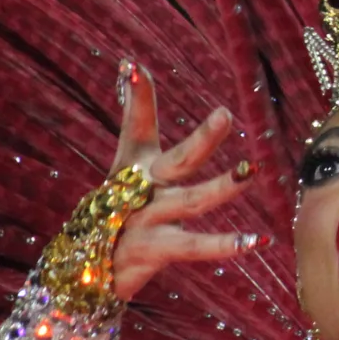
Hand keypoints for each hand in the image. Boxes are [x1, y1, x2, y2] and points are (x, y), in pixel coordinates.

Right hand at [108, 61, 259, 303]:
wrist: (81, 273)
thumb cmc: (114, 214)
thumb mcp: (124, 170)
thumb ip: (135, 121)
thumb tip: (131, 68)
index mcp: (133, 168)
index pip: (135, 126)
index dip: (136, 98)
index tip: (133, 66)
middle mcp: (139, 190)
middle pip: (175, 161)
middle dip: (201, 139)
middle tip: (224, 115)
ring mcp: (144, 220)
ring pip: (191, 201)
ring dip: (222, 187)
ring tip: (252, 171)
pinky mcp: (151, 250)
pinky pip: (194, 247)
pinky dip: (226, 245)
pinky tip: (257, 241)